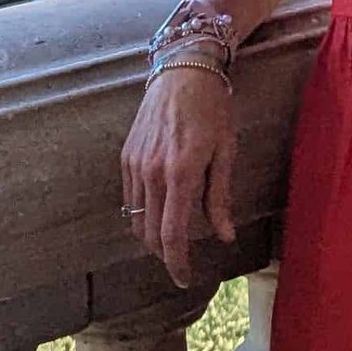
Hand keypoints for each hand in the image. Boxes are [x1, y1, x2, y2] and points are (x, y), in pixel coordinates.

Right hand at [120, 64, 236, 286]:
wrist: (183, 71)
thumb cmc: (213, 110)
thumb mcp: (225, 152)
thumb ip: (219, 197)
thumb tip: (224, 236)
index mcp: (180, 174)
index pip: (172, 235)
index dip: (177, 263)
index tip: (184, 278)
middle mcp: (152, 173)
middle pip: (149, 233)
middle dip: (164, 254)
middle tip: (181, 262)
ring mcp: (135, 164)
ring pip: (135, 218)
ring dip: (151, 235)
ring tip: (171, 239)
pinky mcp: (126, 156)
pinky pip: (129, 198)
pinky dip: (141, 213)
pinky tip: (158, 211)